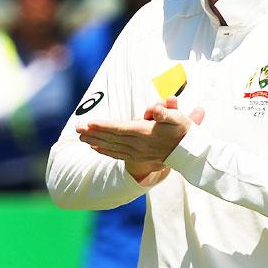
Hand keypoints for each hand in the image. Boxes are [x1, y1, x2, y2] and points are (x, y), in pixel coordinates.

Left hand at [77, 97, 204, 181]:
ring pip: (112, 146)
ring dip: (96, 141)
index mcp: (146, 132)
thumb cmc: (183, 131)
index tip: (89, 123)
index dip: (104, 126)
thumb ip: (166, 112)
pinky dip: (105, 151)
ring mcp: (138, 153)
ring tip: (81, 137)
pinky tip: (95, 148)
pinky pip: (118, 155)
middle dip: (94, 133)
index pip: (120, 128)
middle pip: (112, 138)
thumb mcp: (178, 117)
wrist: (190, 153)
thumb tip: (156, 108)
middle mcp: (139, 145)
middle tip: (77, 128)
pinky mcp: (139, 158)